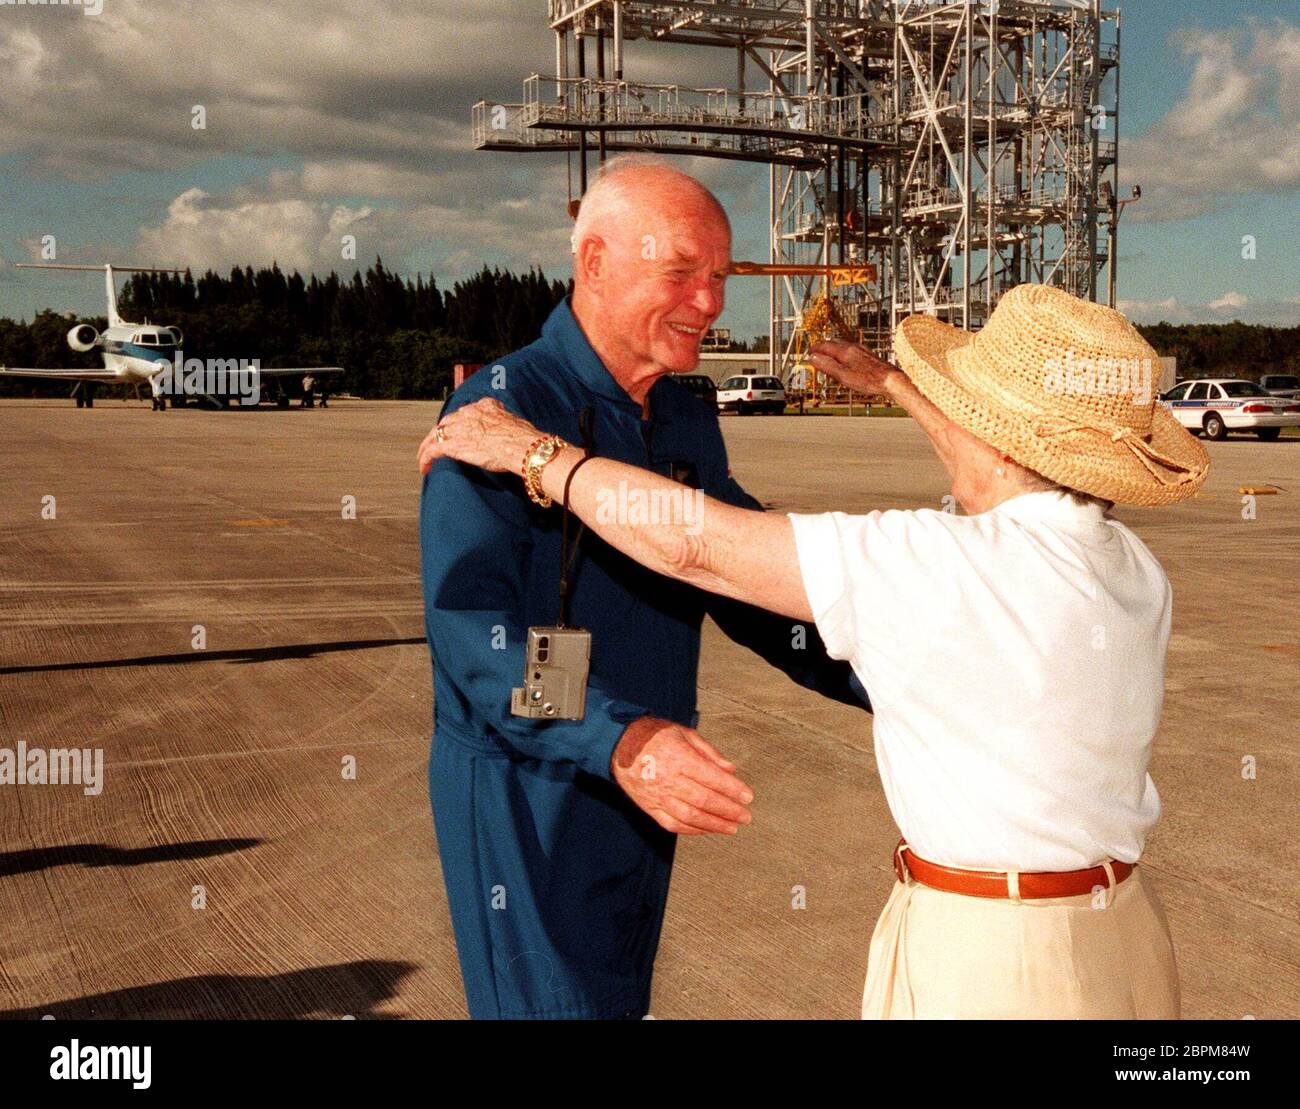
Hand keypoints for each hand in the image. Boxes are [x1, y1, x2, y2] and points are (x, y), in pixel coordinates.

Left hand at [417, 397, 542, 475]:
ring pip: (436, 435)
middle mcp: (469, 414)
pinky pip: (433, 450)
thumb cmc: (524, 440)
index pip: (465, 412)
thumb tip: (509, 432)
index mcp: (484, 406)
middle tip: (436, 444)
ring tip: (424, 458)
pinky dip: (426, 458)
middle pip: (447, 422)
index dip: (458, 422)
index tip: (456, 430)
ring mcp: (460, 428)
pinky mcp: (454, 445)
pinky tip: (424, 467)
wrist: (523, 447)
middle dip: (440, 433)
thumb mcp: (515, 423)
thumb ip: (506, 424)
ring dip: (428, 446)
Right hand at [611, 717, 753, 835]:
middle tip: (746, 816)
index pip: (712, 778)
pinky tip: (707, 830)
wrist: (619, 744)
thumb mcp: (684, 733)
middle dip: (729, 811)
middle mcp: (669, 779)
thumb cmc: (654, 735)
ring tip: (732, 827)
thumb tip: (731, 769)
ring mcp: (658, 796)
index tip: (748, 796)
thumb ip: (709, 752)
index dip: (733, 789)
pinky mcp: (649, 807)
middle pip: (704, 800)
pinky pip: (673, 824)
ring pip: (690, 817)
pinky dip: (693, 830)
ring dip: (714, 825)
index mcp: (679, 757)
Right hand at [807, 341, 902, 396]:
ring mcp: (862, 351)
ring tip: (828, 358)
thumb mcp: (842, 375)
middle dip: (824, 349)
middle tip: (816, 354)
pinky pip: (851, 351)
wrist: (890, 380)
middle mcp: (853, 347)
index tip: (809, 352)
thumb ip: (827, 365)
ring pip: (843, 347)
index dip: (815, 349)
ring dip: (833, 351)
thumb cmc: (868, 379)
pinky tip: (846, 362)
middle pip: (834, 344)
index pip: (825, 346)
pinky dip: (843, 354)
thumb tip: (813, 357)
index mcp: (845, 351)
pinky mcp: (868, 356)